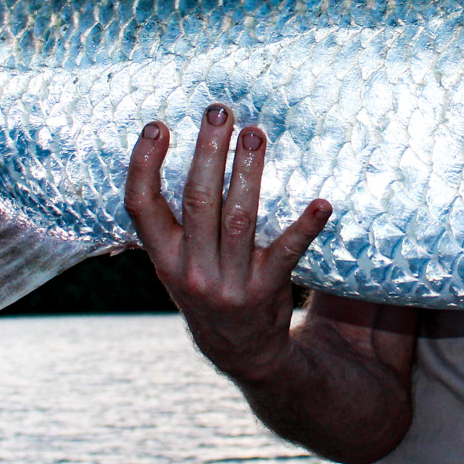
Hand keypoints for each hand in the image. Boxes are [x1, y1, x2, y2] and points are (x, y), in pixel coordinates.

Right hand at [123, 103, 331, 381]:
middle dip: (207, 152)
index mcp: (164, 257)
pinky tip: (322, 203)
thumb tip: (168, 155)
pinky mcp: (267, 289)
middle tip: (219, 111)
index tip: (159, 125)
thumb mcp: (176, 262)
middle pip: (197, 201)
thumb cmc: (207, 287)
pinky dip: (304, 227)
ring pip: (238, 217)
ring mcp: (229, 282)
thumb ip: (172, 222)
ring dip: (247, 171)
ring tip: (255, 133)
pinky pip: (286, 252)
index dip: (144, 165)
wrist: (241, 351)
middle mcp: (191, 270)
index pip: (141, 206)